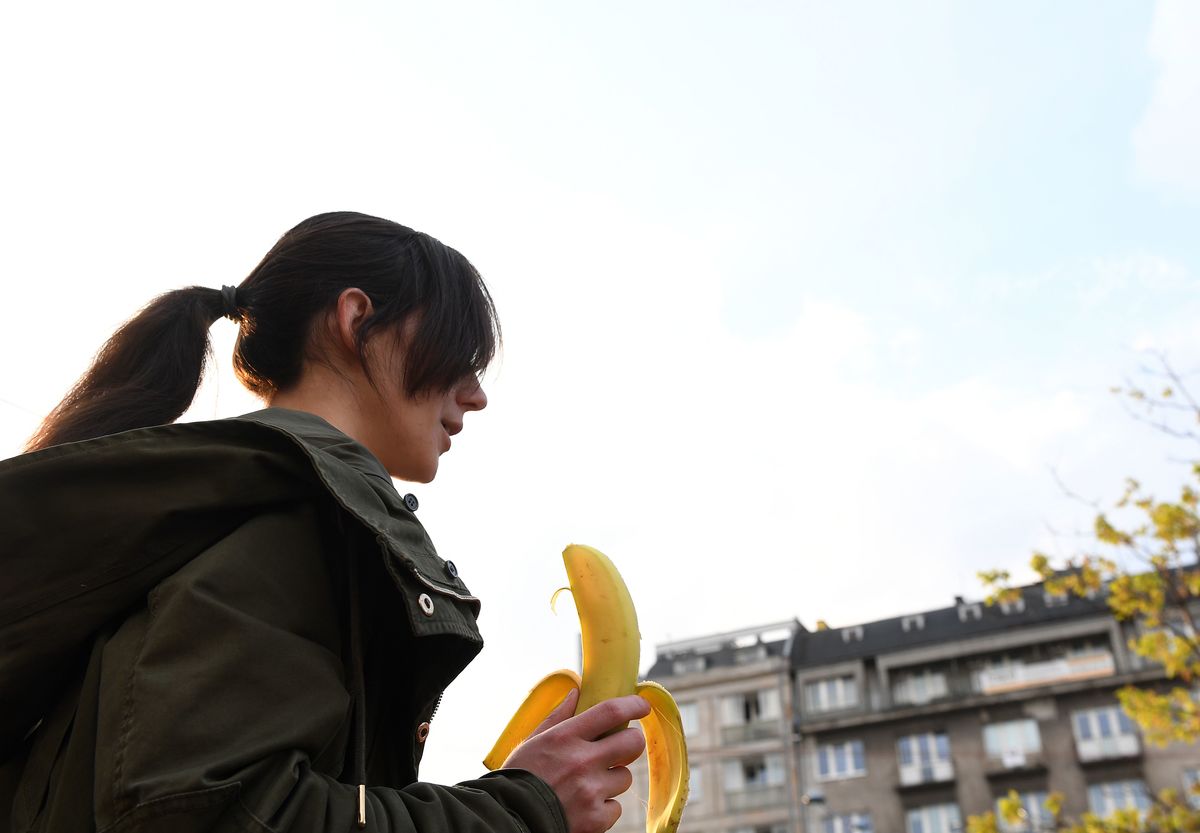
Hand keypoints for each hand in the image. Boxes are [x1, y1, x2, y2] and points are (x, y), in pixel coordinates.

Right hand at [503, 689, 649, 832]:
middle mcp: (582, 761)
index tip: (641, 706)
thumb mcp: (532, 742)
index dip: (633, 705)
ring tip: (587, 784)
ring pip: (624, 777)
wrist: (510, 820)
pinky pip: (616, 807)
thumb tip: (576, 693)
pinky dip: (604, 808)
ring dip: (612, 779)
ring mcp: (591, 791)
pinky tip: (584, 806)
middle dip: (631, 742)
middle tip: (621, 747)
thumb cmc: (519, 778)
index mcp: (565, 737)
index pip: (611, 711)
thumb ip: (557, 717)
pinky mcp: (596, 818)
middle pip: (632, 742)